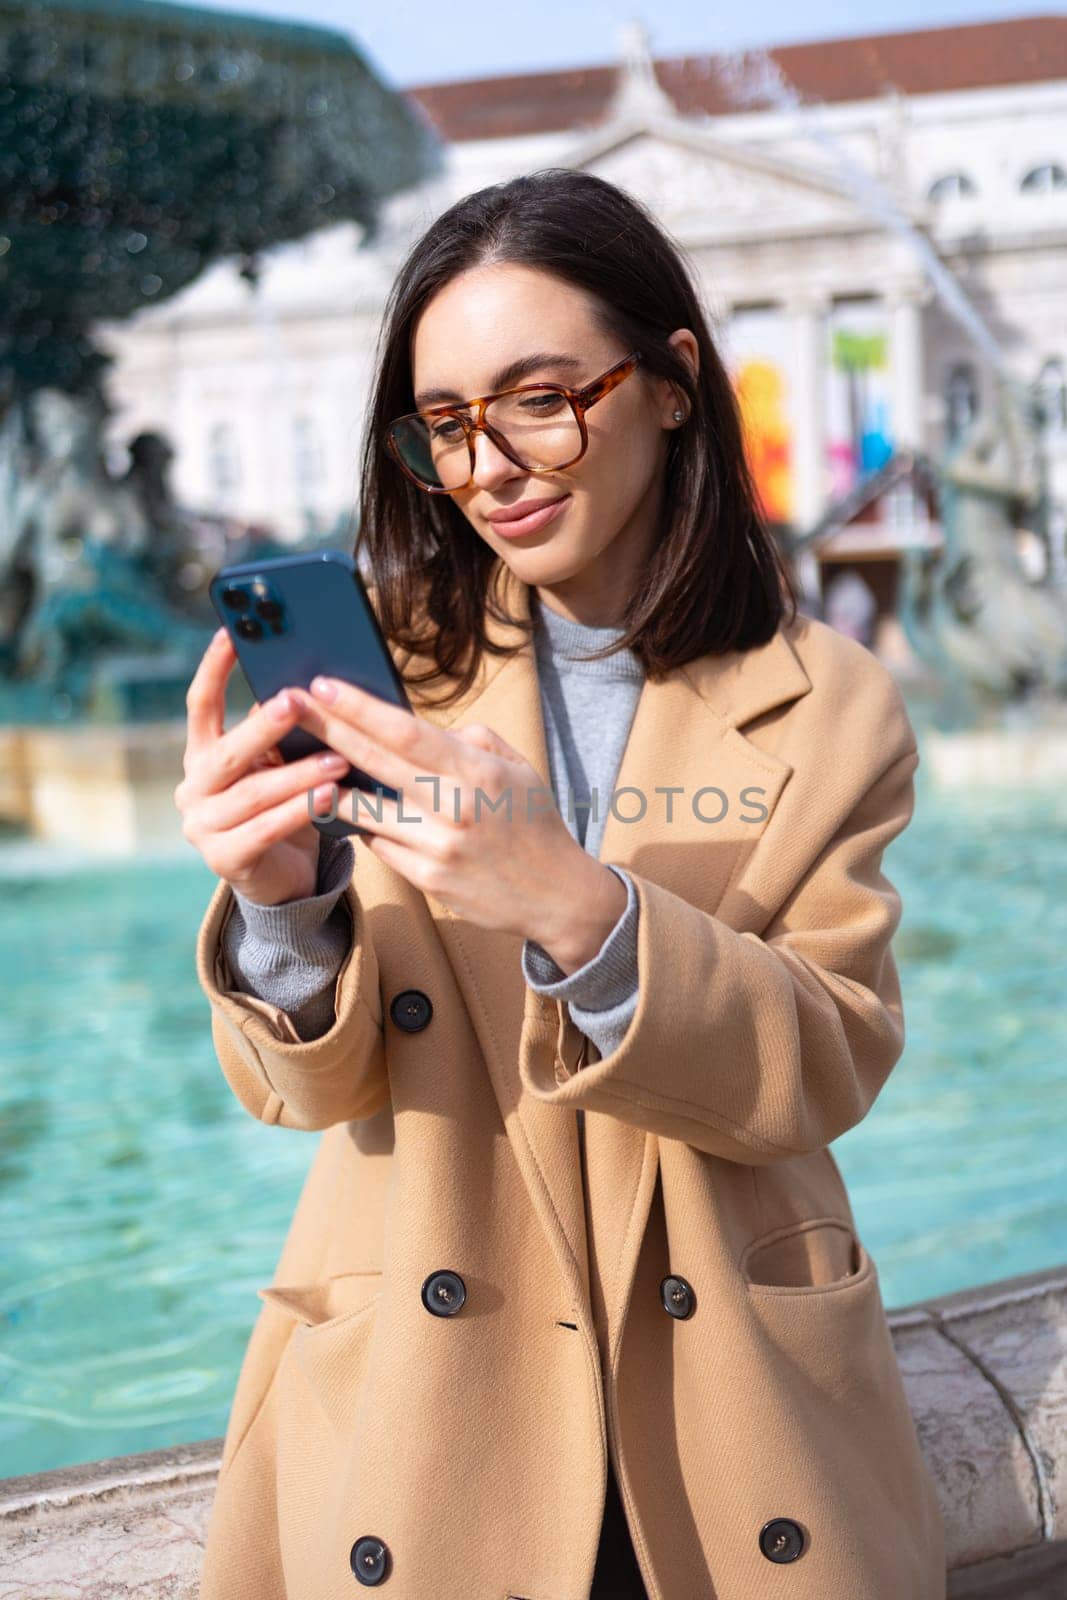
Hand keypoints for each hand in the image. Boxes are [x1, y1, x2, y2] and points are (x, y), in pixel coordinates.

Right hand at [174, 630, 359, 905]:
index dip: (213, 668)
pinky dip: (299, 811)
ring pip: (252, 793)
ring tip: (338, 759)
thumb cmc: (285, 807)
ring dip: (297, 774)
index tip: (231, 632)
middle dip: (263, 726)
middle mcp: (193, 788)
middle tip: (295, 701)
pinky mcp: (224, 859)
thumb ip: (280, 731)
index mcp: (202, 755)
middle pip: (226, 751)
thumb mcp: (280, 764)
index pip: (200, 704)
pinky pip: (265, 830)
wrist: (285, 878)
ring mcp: (203, 826)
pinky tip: (330, 796)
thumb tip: (307, 681)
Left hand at [289, 674, 626, 971]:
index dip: (359, 708)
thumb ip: (469, 741)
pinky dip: (368, 824)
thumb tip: (414, 728)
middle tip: (290, 705)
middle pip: (373, 764)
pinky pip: (380, 844)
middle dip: (327, 730)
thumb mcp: (517, 768)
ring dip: (332, 785)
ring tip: (307, 762)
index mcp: (479, 773)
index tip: (323, 685)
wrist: (557, 895)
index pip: (406, 733)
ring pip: (364, 810)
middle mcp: (454, 810)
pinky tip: (358, 810)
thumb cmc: (533, 821)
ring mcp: (437, 849)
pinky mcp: (426, 882)